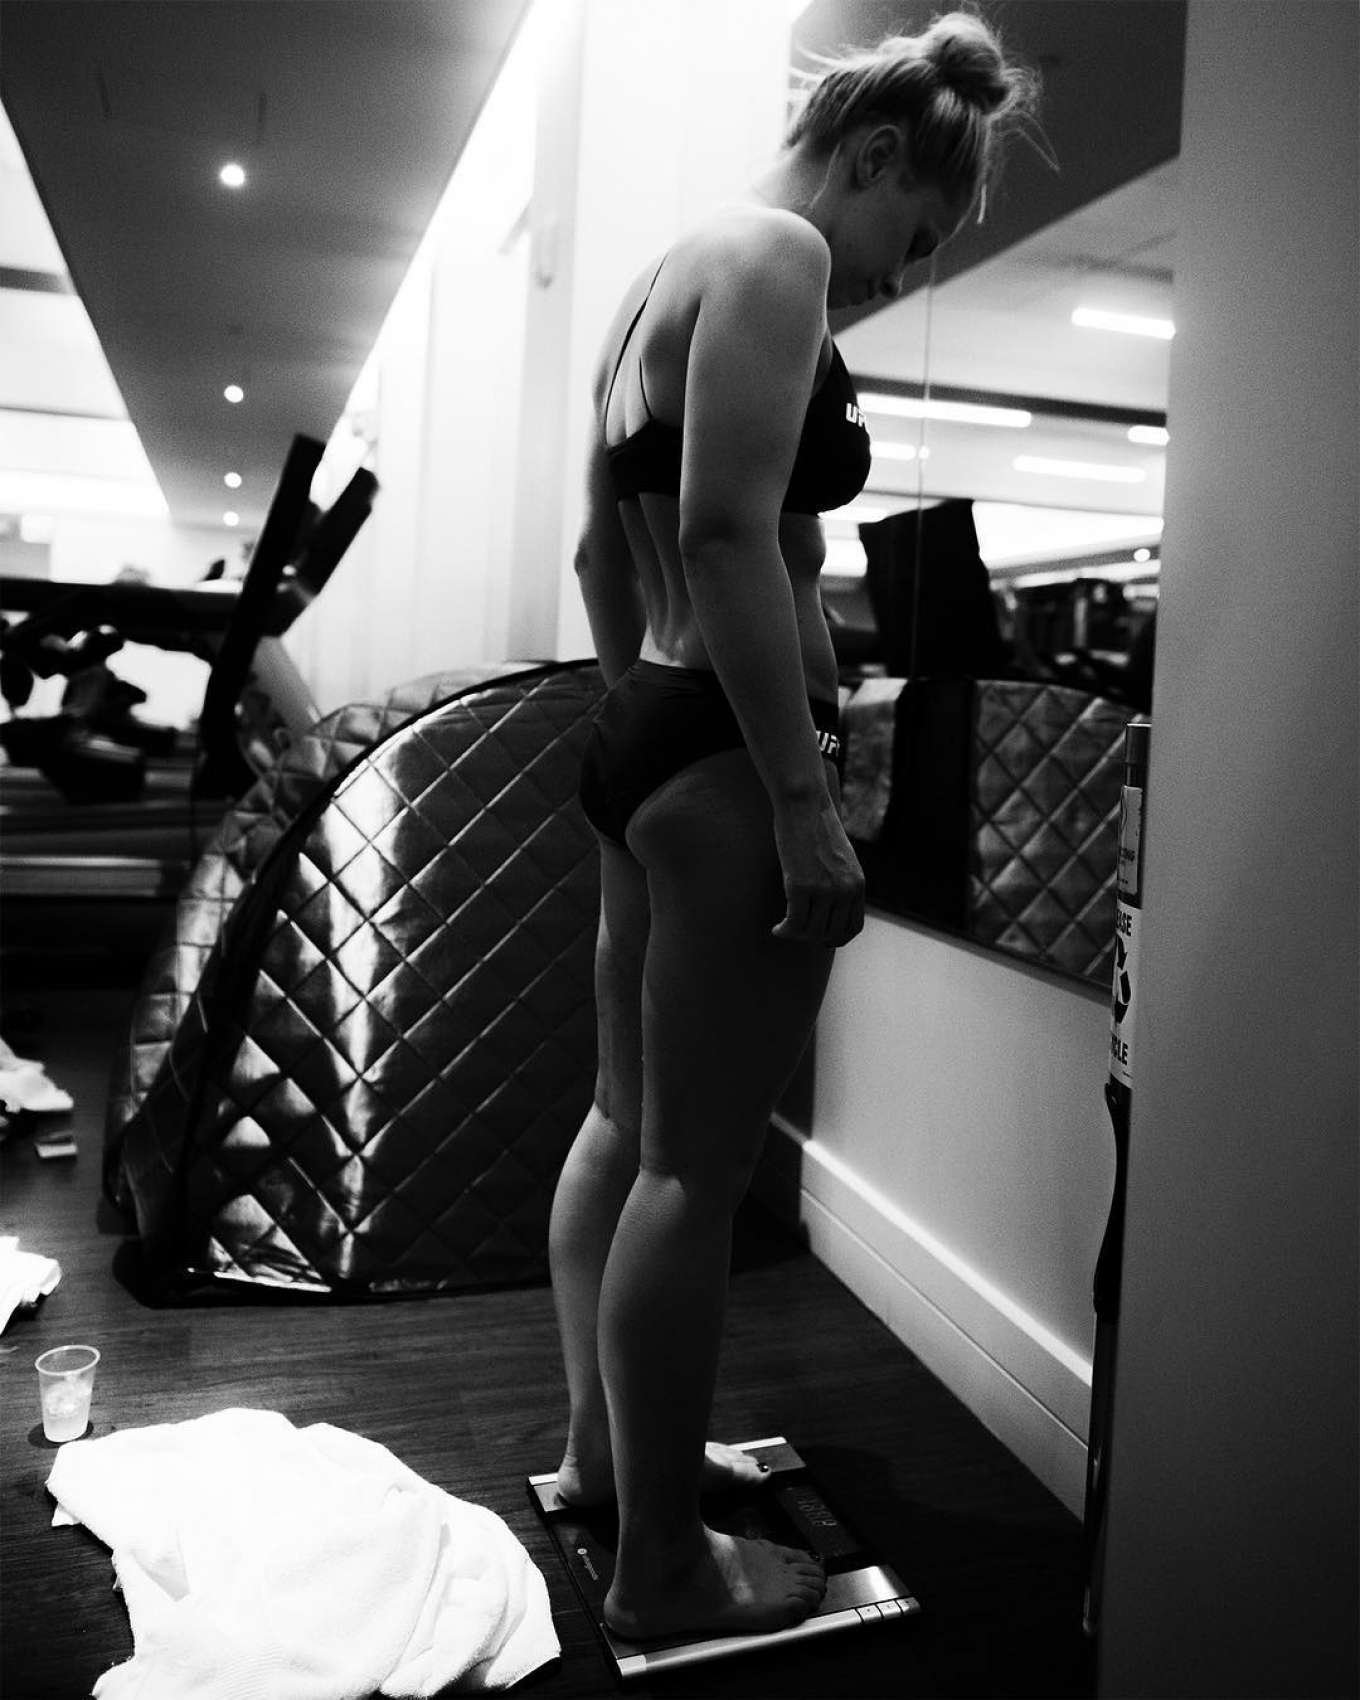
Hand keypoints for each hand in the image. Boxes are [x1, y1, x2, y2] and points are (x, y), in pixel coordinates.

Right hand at [770, 774, 865, 946]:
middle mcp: (845, 890)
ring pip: (810, 932)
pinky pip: (794, 923)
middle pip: (830, 933)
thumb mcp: (839, 857)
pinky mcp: (800, 886)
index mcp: (857, 884)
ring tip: (783, 929)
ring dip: (795, 935)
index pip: (852, 927)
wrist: (805, 805)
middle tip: (794, 930)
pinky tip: (777, 928)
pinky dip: (784, 931)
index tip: (819, 938)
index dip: (835, 938)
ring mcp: (824, 890)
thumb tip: (828, 902)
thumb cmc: (816, 826)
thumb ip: (839, 880)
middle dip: (810, 938)